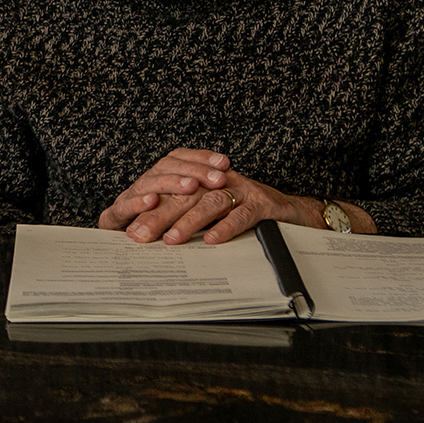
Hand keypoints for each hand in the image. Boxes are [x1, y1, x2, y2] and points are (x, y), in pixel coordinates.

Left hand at [96, 148, 325, 244]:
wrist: (294, 211)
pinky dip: (226, 227)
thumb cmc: (249, 214)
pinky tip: (212, 240)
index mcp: (206, 181)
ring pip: (210, 201)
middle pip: (185, 195)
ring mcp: (242, 189)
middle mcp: (221, 181)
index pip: (172, 190)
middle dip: (160, 215)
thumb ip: (188, 222)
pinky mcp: (263, 202)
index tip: (130, 228)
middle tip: (141, 235)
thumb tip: (155, 241)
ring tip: (171, 239)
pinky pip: (242, 213)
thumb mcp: (215, 216)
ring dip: (189, 221)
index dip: (150, 208)